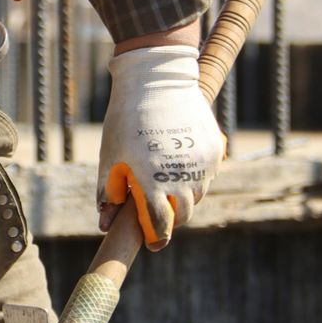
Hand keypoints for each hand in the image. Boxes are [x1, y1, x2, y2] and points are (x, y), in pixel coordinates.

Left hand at [98, 44, 224, 248]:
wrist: (156, 78)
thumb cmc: (127, 119)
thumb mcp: (111, 156)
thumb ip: (109, 193)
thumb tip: (106, 225)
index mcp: (152, 181)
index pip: (160, 226)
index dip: (155, 238)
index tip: (151, 244)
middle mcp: (181, 175)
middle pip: (182, 215)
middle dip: (170, 218)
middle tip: (157, 210)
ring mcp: (202, 162)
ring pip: (196, 195)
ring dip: (182, 196)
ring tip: (165, 180)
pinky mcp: (215, 148)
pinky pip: (207, 174)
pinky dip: (195, 175)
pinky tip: (178, 161)